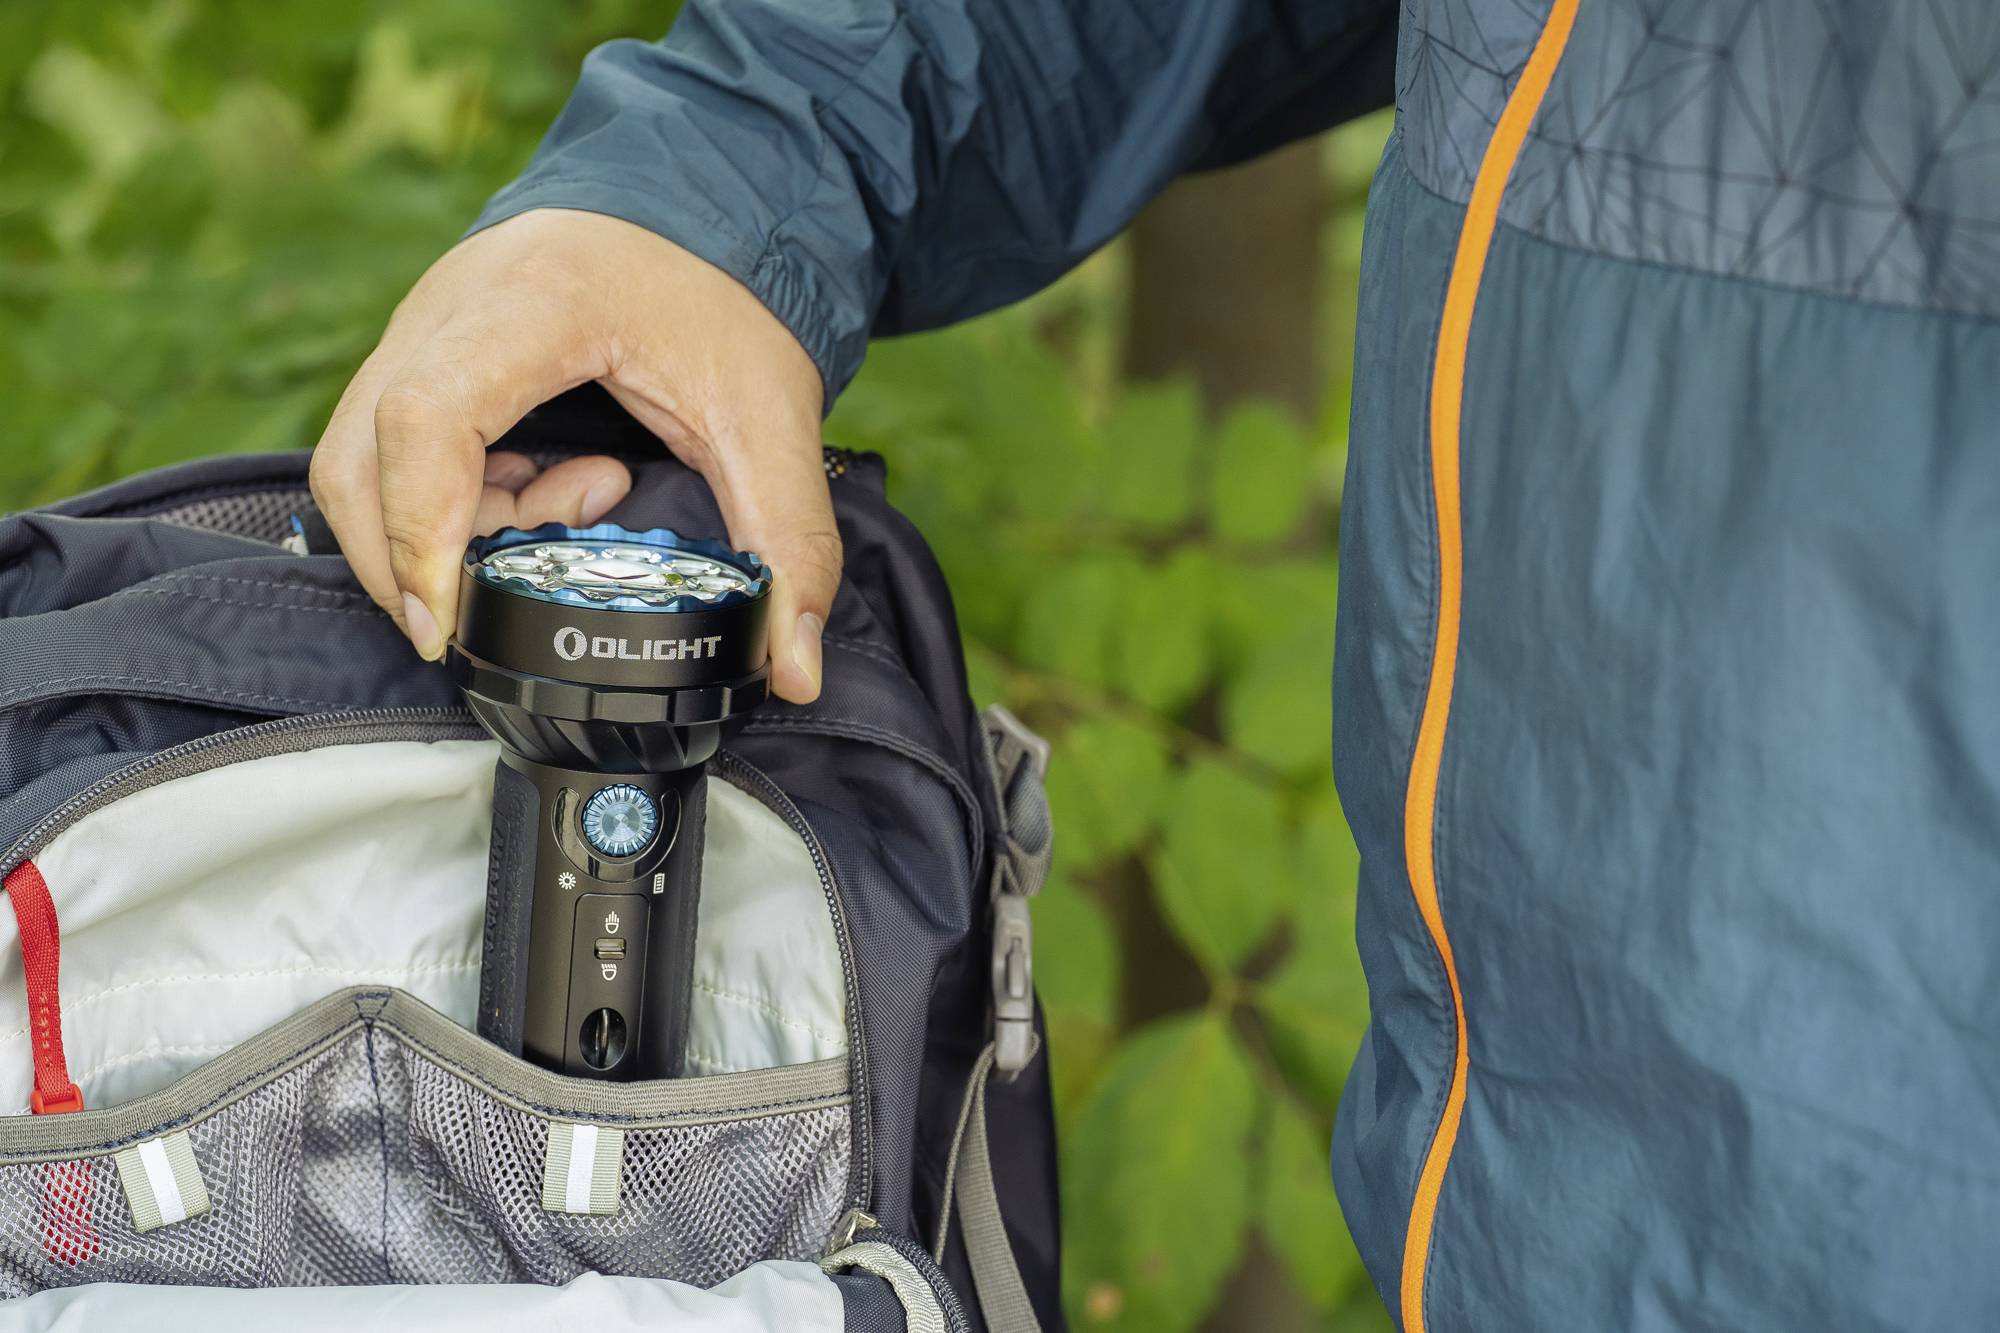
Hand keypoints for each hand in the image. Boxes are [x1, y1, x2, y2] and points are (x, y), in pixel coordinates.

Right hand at [309, 207, 838, 702]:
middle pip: (358, 457)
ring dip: (435, 533)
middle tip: (489, 612)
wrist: (702, 201)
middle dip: (409, 560)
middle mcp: (448, 305)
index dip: (422, 533)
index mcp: (531, 301)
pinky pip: (385, 450)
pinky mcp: (421, 351)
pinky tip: (536, 497)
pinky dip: (442, 505)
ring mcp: (421, 325)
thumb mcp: (773, 416)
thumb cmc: (724, 289)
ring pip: (358, 460)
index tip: (451, 618)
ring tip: (553, 525)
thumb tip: (795, 667)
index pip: (424, 417)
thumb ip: (790, 543)